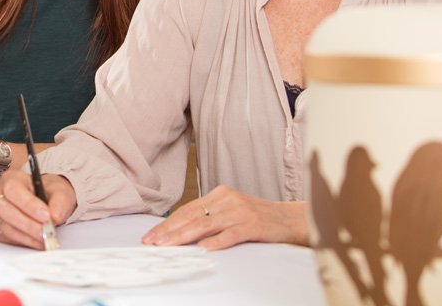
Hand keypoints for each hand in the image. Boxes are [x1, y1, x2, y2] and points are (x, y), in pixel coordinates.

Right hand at [0, 170, 76, 248]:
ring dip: (28, 236)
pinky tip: (38, 241)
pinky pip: (8, 237)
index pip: (13, 190)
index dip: (28, 204)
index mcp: (11, 178)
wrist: (43, 201)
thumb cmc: (47, 193)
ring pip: (7, 227)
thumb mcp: (59, 191)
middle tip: (46, 231)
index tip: (46, 215)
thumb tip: (55, 216)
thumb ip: (59, 201)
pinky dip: (25, 241)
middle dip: (29, 224)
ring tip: (46, 239)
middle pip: (7, 211)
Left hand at [141, 184, 309, 249]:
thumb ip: (209, 217)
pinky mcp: (253, 224)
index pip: (187, 209)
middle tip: (153, 241)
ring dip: (184, 236)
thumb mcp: (230, 210)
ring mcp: (240, 211)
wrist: (289, 218)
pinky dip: (217, 241)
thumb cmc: (257, 217)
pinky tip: (204, 247)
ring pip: (206, 224)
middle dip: (169, 230)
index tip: (152, 234)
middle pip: (192, 216)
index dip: (168, 222)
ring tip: (168, 245)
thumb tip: (181, 230)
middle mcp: (227, 200)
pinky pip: (231, 234)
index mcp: (219, 194)